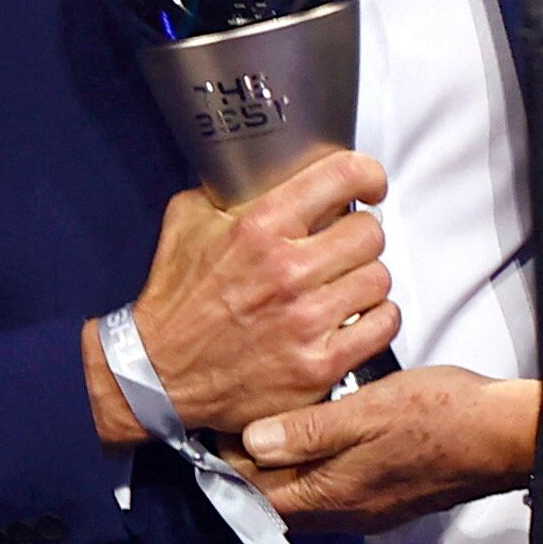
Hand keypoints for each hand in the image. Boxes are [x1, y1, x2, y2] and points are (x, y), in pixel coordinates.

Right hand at [83, 149, 395, 442]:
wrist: (159, 375)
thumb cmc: (176, 299)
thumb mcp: (189, 222)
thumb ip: (231, 189)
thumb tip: (265, 167)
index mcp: (259, 227)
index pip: (343, 177)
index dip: (367, 176)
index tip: (369, 186)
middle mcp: (287, 271)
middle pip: (371, 232)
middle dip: (361, 235)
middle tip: (345, 246)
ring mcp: (306, 321)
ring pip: (380, 278)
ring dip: (366, 278)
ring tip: (346, 283)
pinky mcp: (318, 365)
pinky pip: (383, 325)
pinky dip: (377, 318)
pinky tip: (356, 316)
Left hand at [236, 367, 540, 531]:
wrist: (506, 436)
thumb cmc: (442, 416)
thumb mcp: (368, 411)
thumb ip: (308, 431)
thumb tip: (252, 443)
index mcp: (333, 495)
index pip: (258, 494)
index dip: (230, 463)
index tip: (221, 425)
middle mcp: (347, 514)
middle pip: (278, 503)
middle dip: (250, 469)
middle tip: (237, 423)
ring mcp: (370, 510)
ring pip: (305, 500)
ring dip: (281, 471)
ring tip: (270, 427)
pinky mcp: (389, 499)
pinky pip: (332, 494)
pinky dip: (311, 470)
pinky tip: (317, 439)